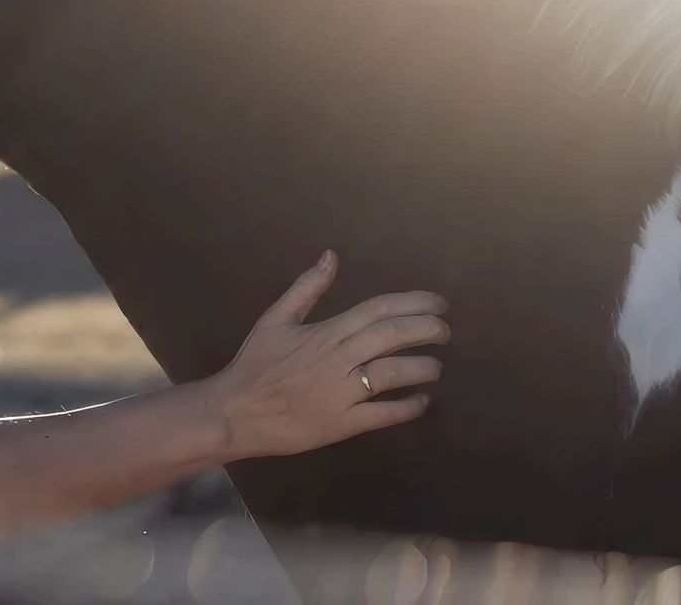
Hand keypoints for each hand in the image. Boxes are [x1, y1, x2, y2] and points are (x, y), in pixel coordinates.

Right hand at [199, 250, 447, 461]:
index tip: (438, 303)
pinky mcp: (343, 423)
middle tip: (445, 331)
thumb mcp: (274, 319)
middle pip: (391, 336)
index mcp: (324, 332)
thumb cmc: (255, 364)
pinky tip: (421, 401)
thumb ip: (306, 288)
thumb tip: (331, 256)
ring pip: (393, 374)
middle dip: (426, 330)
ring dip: (422, 368)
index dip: (412, 303)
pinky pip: (383, 414)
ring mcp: (341, 393)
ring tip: (435, 365)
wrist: (235, 411)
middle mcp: (338, 359)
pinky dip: (407, 407)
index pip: (377, 310)